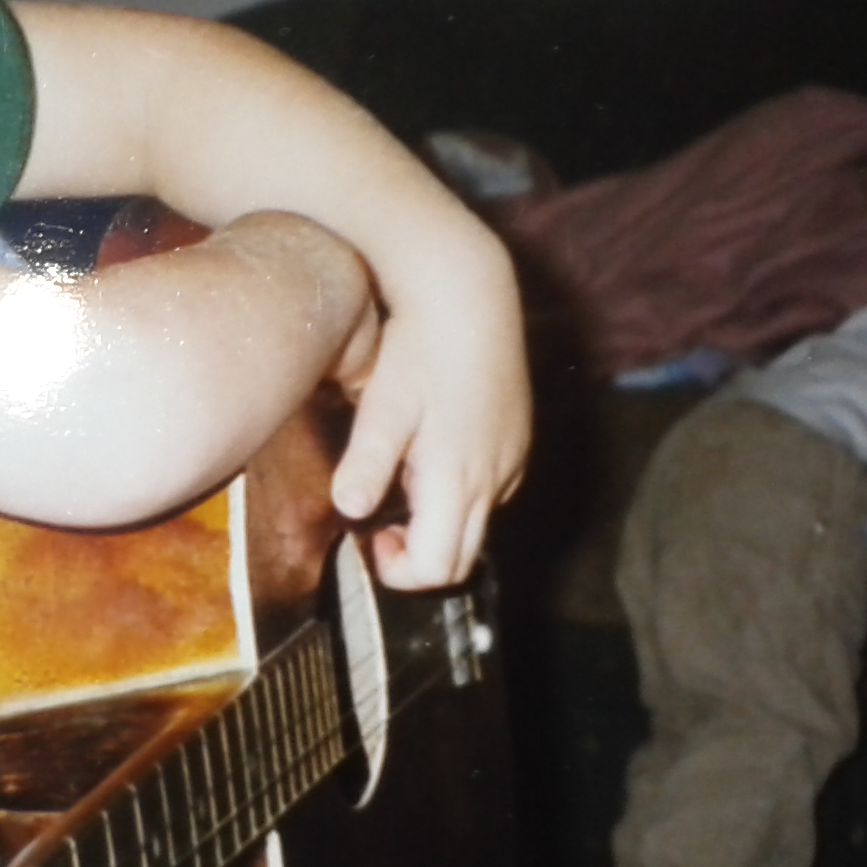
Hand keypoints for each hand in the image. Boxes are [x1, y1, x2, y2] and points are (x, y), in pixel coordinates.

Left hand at [326, 228, 530, 589]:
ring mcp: (513, 460)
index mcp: (458, 478)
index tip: (372, 539)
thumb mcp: (382, 406)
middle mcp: (495, 478)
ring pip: (478, 523)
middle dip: (421, 556)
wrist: (469, 295)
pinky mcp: (518, 442)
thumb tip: (348, 510)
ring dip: (440, 522)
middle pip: (464, 559)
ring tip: (404, 475)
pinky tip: (432, 452)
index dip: (401, 572)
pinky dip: (461, 493)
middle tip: (382, 526)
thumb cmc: (419, 349)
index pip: (439, 568)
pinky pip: (492, 490)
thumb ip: (365, 463)